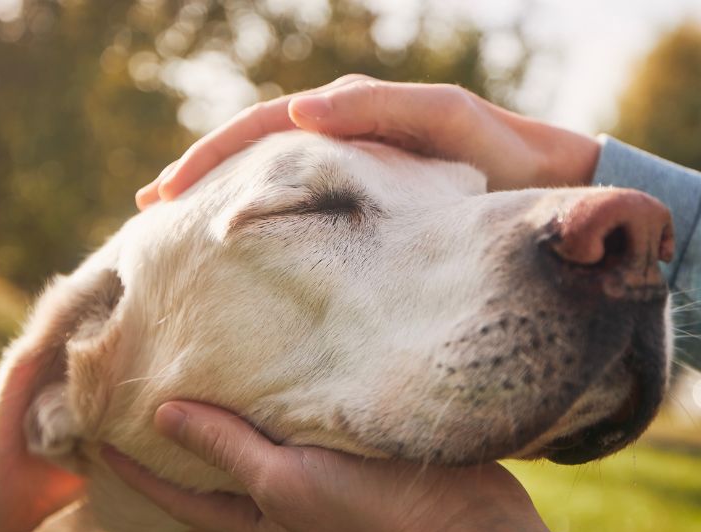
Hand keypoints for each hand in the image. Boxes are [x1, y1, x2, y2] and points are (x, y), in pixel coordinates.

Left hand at [102, 401, 555, 531]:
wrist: (463, 530)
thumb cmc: (368, 513)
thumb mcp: (286, 481)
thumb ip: (227, 449)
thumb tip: (162, 414)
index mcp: (254, 522)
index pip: (173, 496)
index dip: (131, 469)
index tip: (94, 434)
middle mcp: (277, 509)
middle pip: (208, 482)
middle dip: (172, 453)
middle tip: (138, 409)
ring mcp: (315, 489)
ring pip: (252, 458)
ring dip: (222, 430)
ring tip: (196, 388)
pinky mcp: (349, 464)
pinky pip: (295, 438)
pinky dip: (272, 415)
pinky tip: (273, 383)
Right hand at [136, 76, 600, 208]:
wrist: (549, 187)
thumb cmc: (502, 153)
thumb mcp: (447, 121)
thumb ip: (383, 111)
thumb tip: (303, 113)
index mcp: (352, 115)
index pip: (264, 129)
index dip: (212, 157)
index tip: (168, 193)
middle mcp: (345, 139)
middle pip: (254, 153)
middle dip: (201, 177)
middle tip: (151, 211)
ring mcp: (355, 175)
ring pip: (274, 183)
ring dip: (225, 201)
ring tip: (178, 231)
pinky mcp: (371, 211)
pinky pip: (305, 211)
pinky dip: (267, 223)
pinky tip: (243, 251)